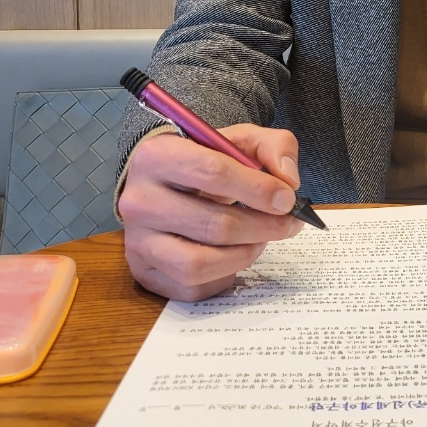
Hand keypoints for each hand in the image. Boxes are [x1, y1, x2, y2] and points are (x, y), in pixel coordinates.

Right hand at [119, 124, 303, 300]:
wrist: (162, 184)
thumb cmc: (203, 161)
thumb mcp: (238, 139)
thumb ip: (272, 146)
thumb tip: (287, 181)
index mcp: (158, 156)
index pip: (214, 173)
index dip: (258, 189)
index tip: (287, 198)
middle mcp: (139, 200)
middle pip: (214, 224)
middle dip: (263, 226)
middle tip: (288, 223)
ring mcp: (138, 240)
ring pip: (200, 263)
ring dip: (245, 254)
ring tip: (260, 239)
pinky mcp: (144, 272)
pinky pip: (193, 286)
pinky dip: (224, 275)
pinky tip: (235, 254)